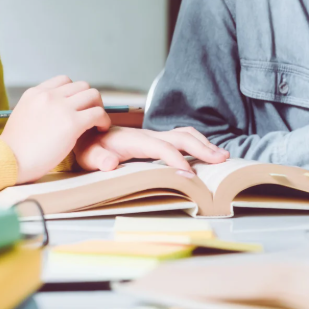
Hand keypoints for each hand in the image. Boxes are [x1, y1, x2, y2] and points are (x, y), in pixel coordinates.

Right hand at [0, 76, 110, 183]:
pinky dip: (103, 121)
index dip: (75, 93)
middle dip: (90, 100)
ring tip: (97, 123)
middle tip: (91, 116)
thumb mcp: (23, 116)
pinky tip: (100, 130)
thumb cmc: (16, 148)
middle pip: (82, 86)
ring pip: (93, 95)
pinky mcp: (72, 123)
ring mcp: (61, 107)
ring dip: (98, 108)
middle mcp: (49, 95)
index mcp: (36, 93)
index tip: (77, 107)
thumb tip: (50, 113)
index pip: (64, 81)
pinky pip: (98, 113)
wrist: (10, 160)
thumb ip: (38, 109)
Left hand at [73, 126, 229, 173]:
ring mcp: (154, 137)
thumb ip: (98, 159)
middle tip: (222, 160)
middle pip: (181, 137)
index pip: (161, 148)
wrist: (85, 133)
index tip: (189, 175)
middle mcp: (148, 135)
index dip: (176, 160)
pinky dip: (198, 144)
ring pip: (185, 135)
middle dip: (202, 148)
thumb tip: (111, 163)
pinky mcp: (155, 141)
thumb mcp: (87, 155)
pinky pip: (181, 139)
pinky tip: (207, 153)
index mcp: (135, 140)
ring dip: (204, 144)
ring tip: (222, 156)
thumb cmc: (87, 147)